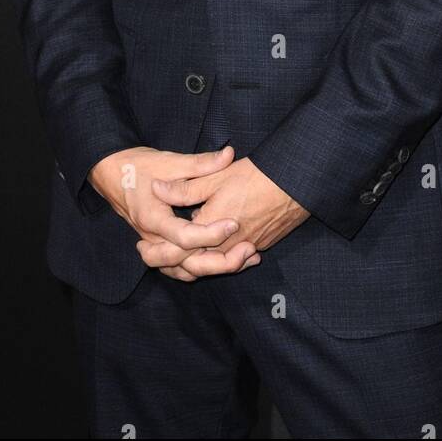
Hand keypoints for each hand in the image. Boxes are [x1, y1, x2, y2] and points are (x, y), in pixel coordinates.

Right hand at [87, 144, 259, 279]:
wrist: (109, 173)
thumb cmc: (137, 166)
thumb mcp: (169, 161)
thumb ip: (200, 162)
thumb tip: (229, 154)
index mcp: (154, 219)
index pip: (185, 237)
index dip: (212, 233)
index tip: (235, 222)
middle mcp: (153, 239)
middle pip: (186, 265)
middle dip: (219, 263)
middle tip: (247, 250)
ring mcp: (155, 246)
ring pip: (183, 271)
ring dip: (212, 269)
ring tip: (244, 258)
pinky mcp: (159, 246)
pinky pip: (179, 267)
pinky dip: (200, 266)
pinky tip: (225, 258)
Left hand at [144, 156, 309, 278]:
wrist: (298, 182)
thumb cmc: (257, 176)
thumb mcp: (216, 177)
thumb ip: (185, 188)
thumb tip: (156, 189)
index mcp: (212, 227)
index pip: (180, 249)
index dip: (159, 250)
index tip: (143, 246)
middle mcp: (229, 244)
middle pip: (197, 263)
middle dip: (174, 261)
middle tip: (152, 255)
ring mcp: (248, 247)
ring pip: (217, 263)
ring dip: (198, 260)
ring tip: (180, 254)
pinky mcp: (262, 244)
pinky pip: (236, 257)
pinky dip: (222, 256)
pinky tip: (216, 246)